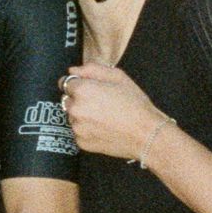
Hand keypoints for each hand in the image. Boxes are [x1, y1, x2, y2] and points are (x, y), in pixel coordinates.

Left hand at [57, 63, 172, 162]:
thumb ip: (91, 69)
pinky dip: (87, 129)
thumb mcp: (118, 77)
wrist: (146, 134)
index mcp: (83, 90)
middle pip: (67, 100)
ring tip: (104, 117)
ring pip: (72, 116)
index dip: (78, 84)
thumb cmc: (135, 104)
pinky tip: (103, 128)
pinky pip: (78, 132)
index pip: (65, 83)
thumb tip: (72, 71)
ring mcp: (77, 128)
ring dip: (82, 115)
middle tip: (101, 103)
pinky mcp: (81, 142)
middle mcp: (75, 109)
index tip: (90, 89)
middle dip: (79, 99)